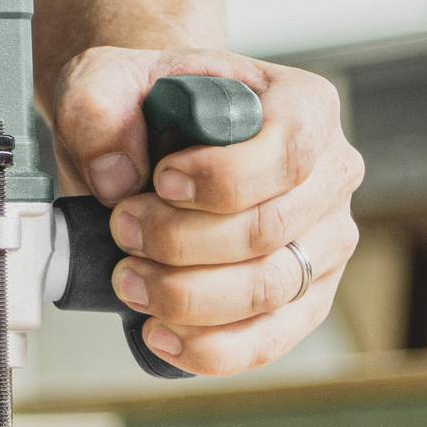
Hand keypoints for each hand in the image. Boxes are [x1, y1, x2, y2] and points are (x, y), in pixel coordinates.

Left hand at [51, 47, 363, 376]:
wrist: (156, 141)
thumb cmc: (152, 108)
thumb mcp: (109, 79)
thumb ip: (97, 107)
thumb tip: (115, 175)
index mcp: (305, 107)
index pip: (289, 150)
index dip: (222, 178)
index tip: (161, 180)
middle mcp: (330, 176)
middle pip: (271, 229)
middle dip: (181, 242)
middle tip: (122, 230)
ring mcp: (324, 243)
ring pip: (269, 290)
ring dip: (187, 296)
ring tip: (130, 280)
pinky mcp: (303, 300)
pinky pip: (270, 340)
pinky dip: (211, 348)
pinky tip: (160, 333)